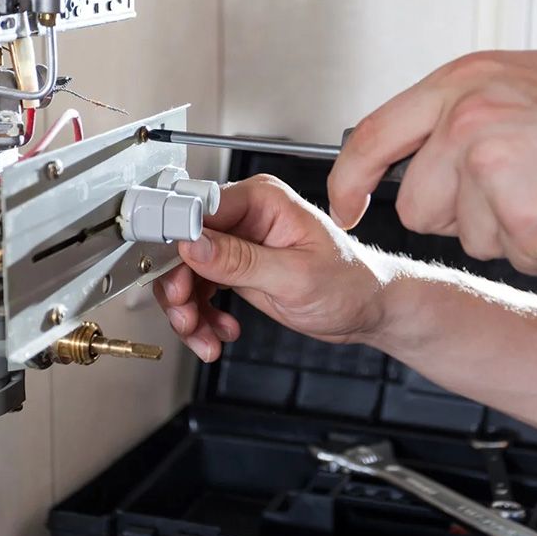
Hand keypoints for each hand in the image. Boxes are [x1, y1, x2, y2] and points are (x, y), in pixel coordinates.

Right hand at [153, 175, 386, 361]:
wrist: (367, 309)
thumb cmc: (349, 283)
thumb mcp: (294, 276)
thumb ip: (240, 260)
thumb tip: (194, 243)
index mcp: (261, 200)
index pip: (200, 210)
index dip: (178, 240)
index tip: (169, 273)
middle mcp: (244, 216)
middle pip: (184, 245)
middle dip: (180, 287)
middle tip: (186, 315)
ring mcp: (237, 243)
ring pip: (185, 273)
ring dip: (188, 310)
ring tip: (203, 335)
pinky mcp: (234, 269)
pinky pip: (198, 291)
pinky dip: (201, 317)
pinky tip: (217, 333)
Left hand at [329, 50, 536, 273]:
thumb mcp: (524, 83)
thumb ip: (461, 110)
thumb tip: (411, 148)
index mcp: (464, 80)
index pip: (372, 137)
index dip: (350, 181)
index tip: (345, 208)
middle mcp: (469, 120)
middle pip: (417, 207)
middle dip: (461, 214)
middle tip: (527, 186)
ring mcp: (495, 169)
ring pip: (469, 239)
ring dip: (512, 231)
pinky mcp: (528, 220)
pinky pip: (517, 260)